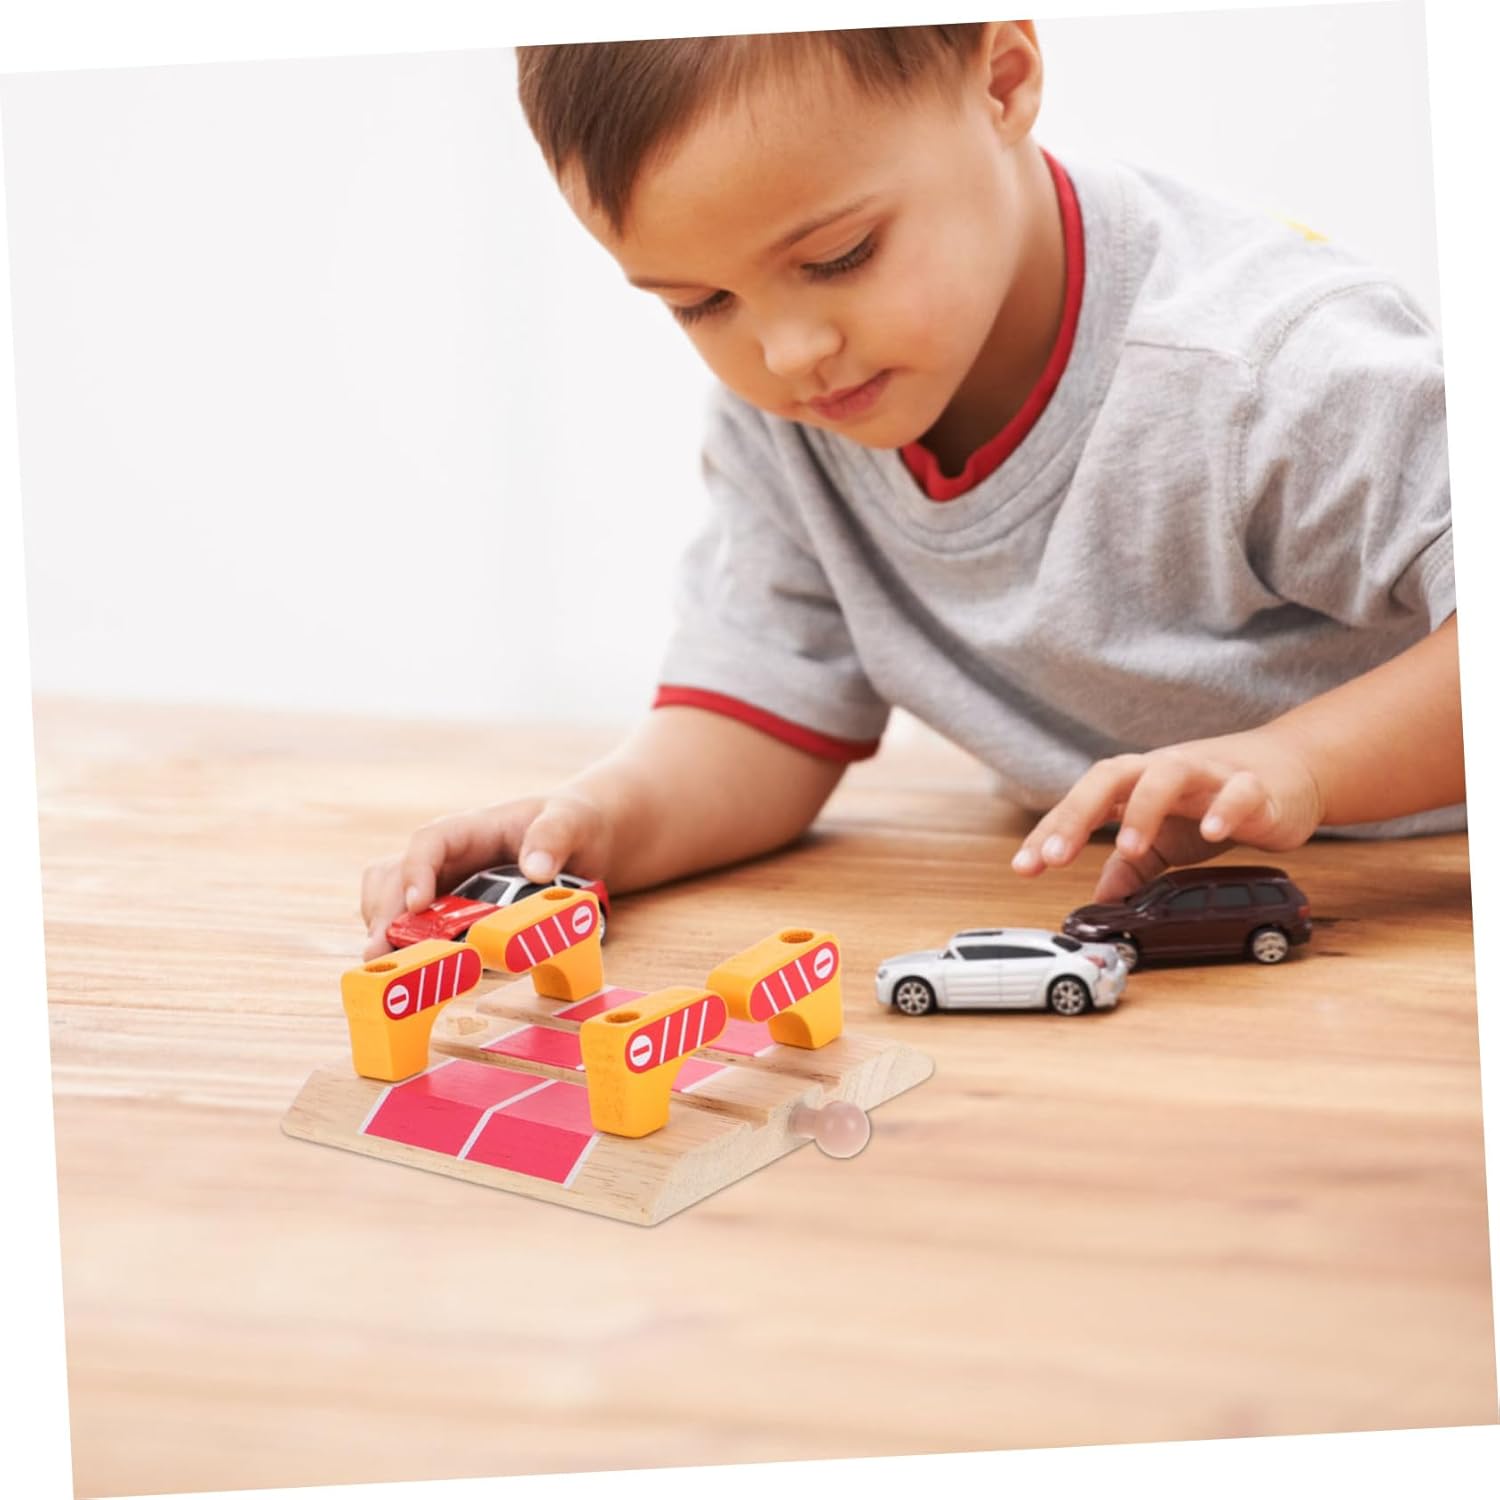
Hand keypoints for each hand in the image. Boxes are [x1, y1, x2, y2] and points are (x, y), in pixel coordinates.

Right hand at [358, 792, 612, 958]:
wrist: (580, 839)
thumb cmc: (570, 823)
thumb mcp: (571, 821)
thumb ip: (553, 838)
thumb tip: (536, 870)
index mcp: (471, 829)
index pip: (429, 841)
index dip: (416, 871)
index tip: (418, 904)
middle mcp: (446, 858)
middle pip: (393, 876)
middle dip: (383, 913)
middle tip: (379, 954)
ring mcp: (443, 885)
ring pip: (390, 900)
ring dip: (383, 930)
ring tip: (387, 966)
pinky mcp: (449, 912)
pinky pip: (413, 926)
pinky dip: (404, 945)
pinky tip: (412, 971)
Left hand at [1009, 728, 1325, 901]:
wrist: (1288, 771)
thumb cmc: (1212, 802)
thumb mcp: (1166, 839)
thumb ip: (1133, 867)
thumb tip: (1102, 900)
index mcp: (1137, 784)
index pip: (1083, 799)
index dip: (1051, 830)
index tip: (1025, 867)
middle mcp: (1165, 771)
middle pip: (1112, 774)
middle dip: (1078, 813)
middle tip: (1055, 856)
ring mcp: (1209, 774)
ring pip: (1169, 773)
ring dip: (1144, 809)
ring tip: (1127, 847)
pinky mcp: (1255, 787)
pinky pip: (1238, 792)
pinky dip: (1223, 810)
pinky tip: (1212, 833)